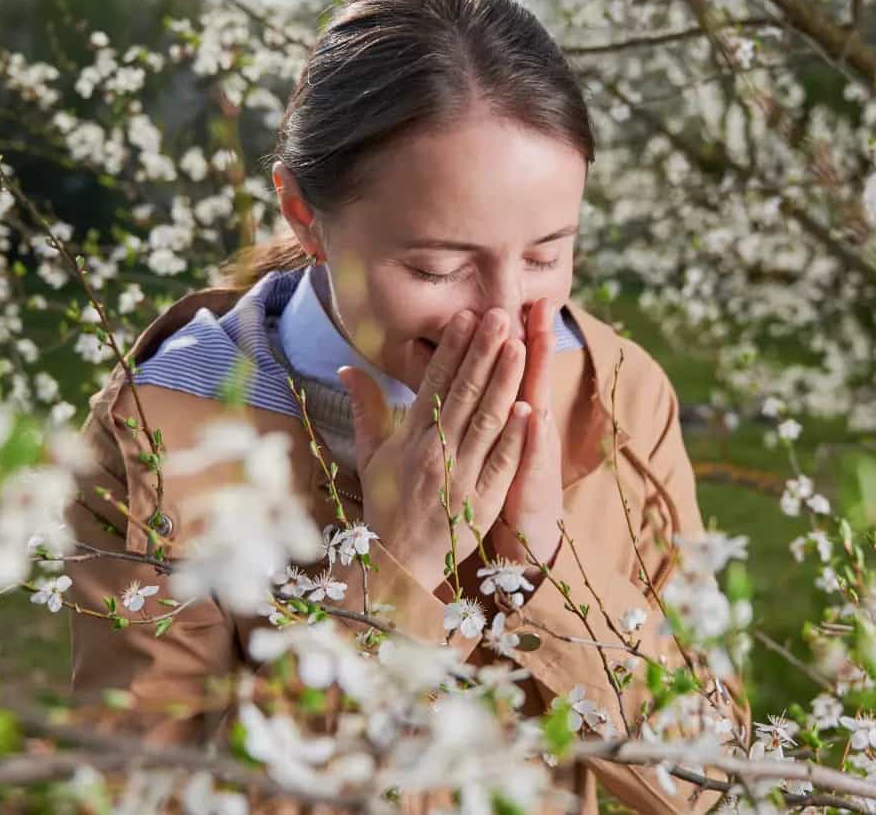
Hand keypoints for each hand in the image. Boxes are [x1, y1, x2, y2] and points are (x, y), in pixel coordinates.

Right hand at [338, 309, 530, 592]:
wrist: (398, 560)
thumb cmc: (387, 502)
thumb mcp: (370, 453)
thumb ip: (366, 408)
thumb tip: (347, 367)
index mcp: (411, 437)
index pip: (434, 384)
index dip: (452, 349)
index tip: (466, 316)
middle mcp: (435, 451)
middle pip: (464, 394)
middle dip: (483, 352)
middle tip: (500, 316)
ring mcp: (461, 476)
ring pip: (487, 422)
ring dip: (504, 383)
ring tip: (518, 346)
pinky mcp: (482, 501)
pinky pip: (501, 464)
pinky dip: (515, 437)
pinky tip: (529, 407)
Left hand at [488, 297, 564, 568]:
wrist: (525, 534)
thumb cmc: (498, 482)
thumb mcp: (490, 441)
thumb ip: (470, 404)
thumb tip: (455, 371)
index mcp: (509, 412)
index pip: (510, 365)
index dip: (511, 332)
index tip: (511, 296)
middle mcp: (527, 425)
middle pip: (529, 375)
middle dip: (532, 338)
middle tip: (535, 300)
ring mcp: (533, 452)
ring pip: (534, 407)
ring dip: (533, 378)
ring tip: (530, 341)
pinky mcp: (534, 481)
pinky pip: (533, 457)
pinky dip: (532, 437)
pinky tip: (532, 414)